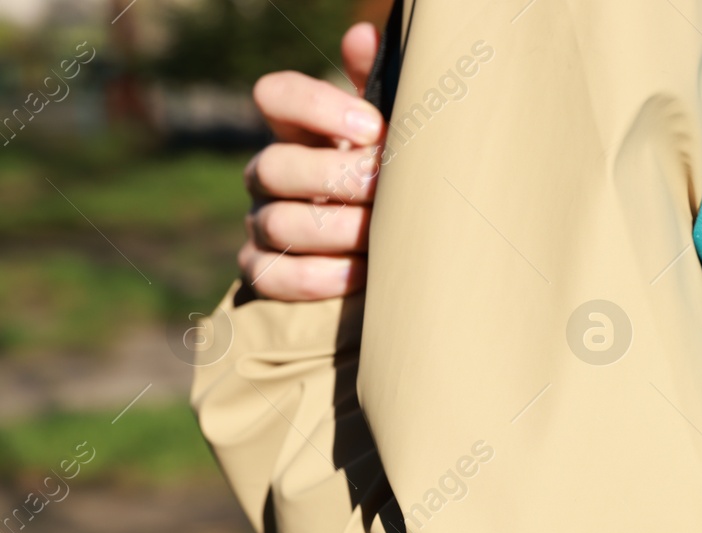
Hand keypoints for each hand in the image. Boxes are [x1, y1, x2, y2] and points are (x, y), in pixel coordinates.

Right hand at [239, 23, 383, 300]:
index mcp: (297, 131)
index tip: (374, 128)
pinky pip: (272, 275)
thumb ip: (377, 87)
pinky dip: (318, 277)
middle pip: (274, 166)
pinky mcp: (264, 271)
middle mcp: (269, 174)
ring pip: (277, 224)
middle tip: (384, 186)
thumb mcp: (389, 137)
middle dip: (335, 178)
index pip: (275, 94)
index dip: (317, 106)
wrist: (388, 252)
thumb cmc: (388, 183)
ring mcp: (261, 223)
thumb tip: (363, 34)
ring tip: (382, 236)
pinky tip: (361, 273)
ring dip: (336, 230)